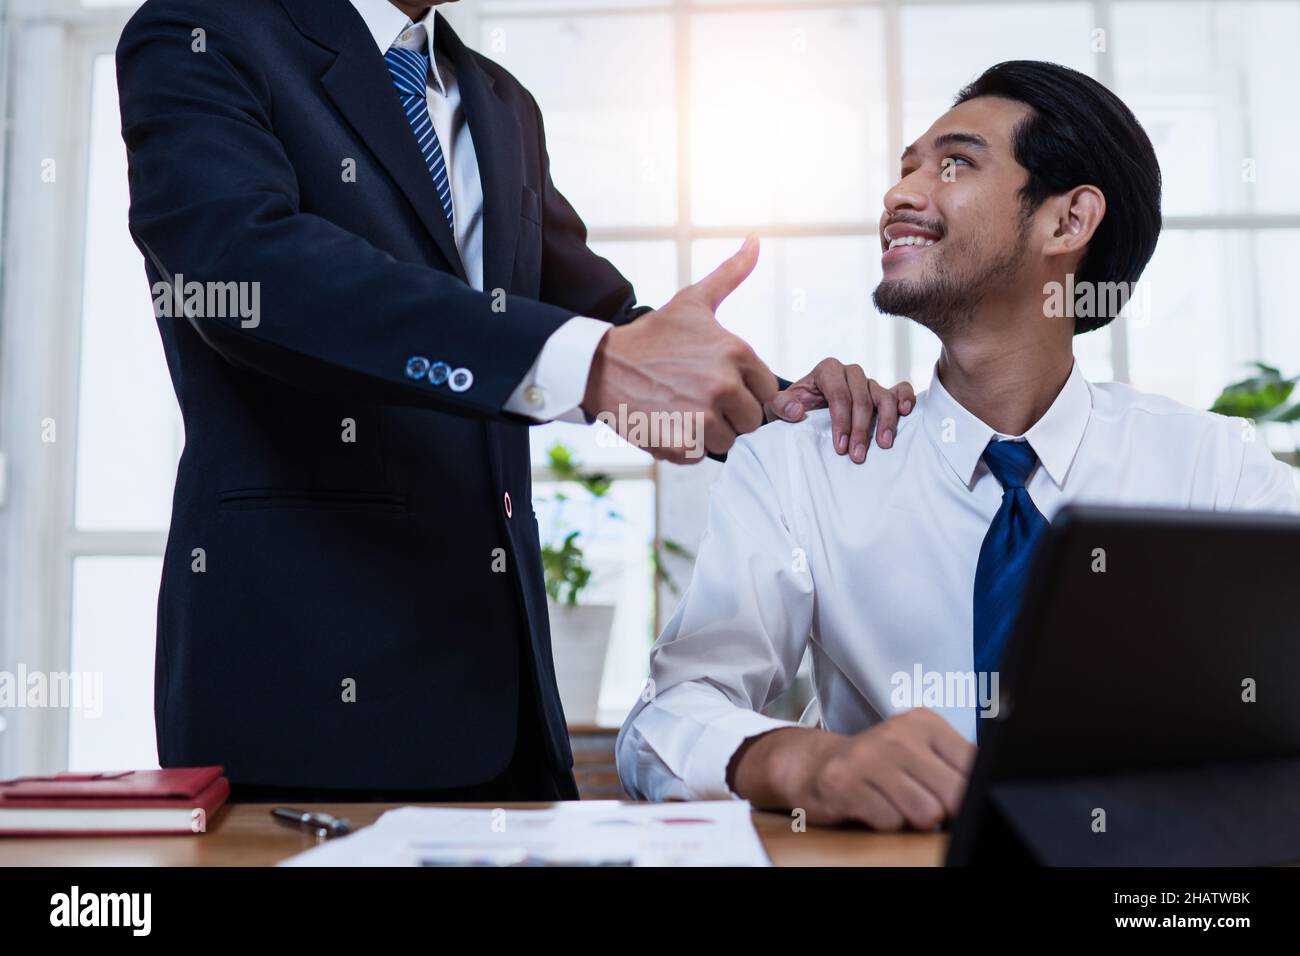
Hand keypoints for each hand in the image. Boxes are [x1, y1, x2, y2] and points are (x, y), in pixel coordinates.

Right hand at [581, 237, 777, 462]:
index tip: (718, 383)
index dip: (745, 391)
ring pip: (727, 441)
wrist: (600, 365)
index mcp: (736, 353)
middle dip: (729, 414)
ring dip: (706, 432)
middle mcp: (724, 385)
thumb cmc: (651, 336)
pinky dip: (683, 446)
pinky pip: (699, 456)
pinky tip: (665, 422)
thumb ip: (731, 274)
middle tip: (696, 397)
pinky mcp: (681, 443)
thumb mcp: (693, 302)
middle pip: (751, 420)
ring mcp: (703, 416)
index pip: (767, 392)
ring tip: (680, 409)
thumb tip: (755, 240)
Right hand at [728, 709, 974, 829]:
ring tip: (893, 803)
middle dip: (943, 811)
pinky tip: (871, 806)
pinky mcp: (845, 784)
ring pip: (926, 813)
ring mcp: (869, 757)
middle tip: (920, 802)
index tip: (951, 796)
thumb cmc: (877, 765)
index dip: (968, 792)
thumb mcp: (918, 752)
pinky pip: (890, 822)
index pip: (973, 766)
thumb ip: (954, 766)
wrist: (812, 765)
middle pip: (954, 795)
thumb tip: (990, 792)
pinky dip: (885, 823)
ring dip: (912, 819)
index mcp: (923, 722)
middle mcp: (897, 734)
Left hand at [765, 360, 915, 461]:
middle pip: (862, 397)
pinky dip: (905, 398)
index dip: (841, 420)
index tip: (840, 447)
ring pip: (883, 395)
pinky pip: (900, 389)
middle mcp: (850, 373)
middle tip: (858, 455)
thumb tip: (797, 410)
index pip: (839, 393)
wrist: (803, 411)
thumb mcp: (777, 407)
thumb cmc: (792, 408)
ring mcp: (868, 382)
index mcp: (827, 370)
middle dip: (860, 428)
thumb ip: (781, 406)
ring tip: (884, 444)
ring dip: (885, 421)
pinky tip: (905, 413)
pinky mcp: (882, 392)